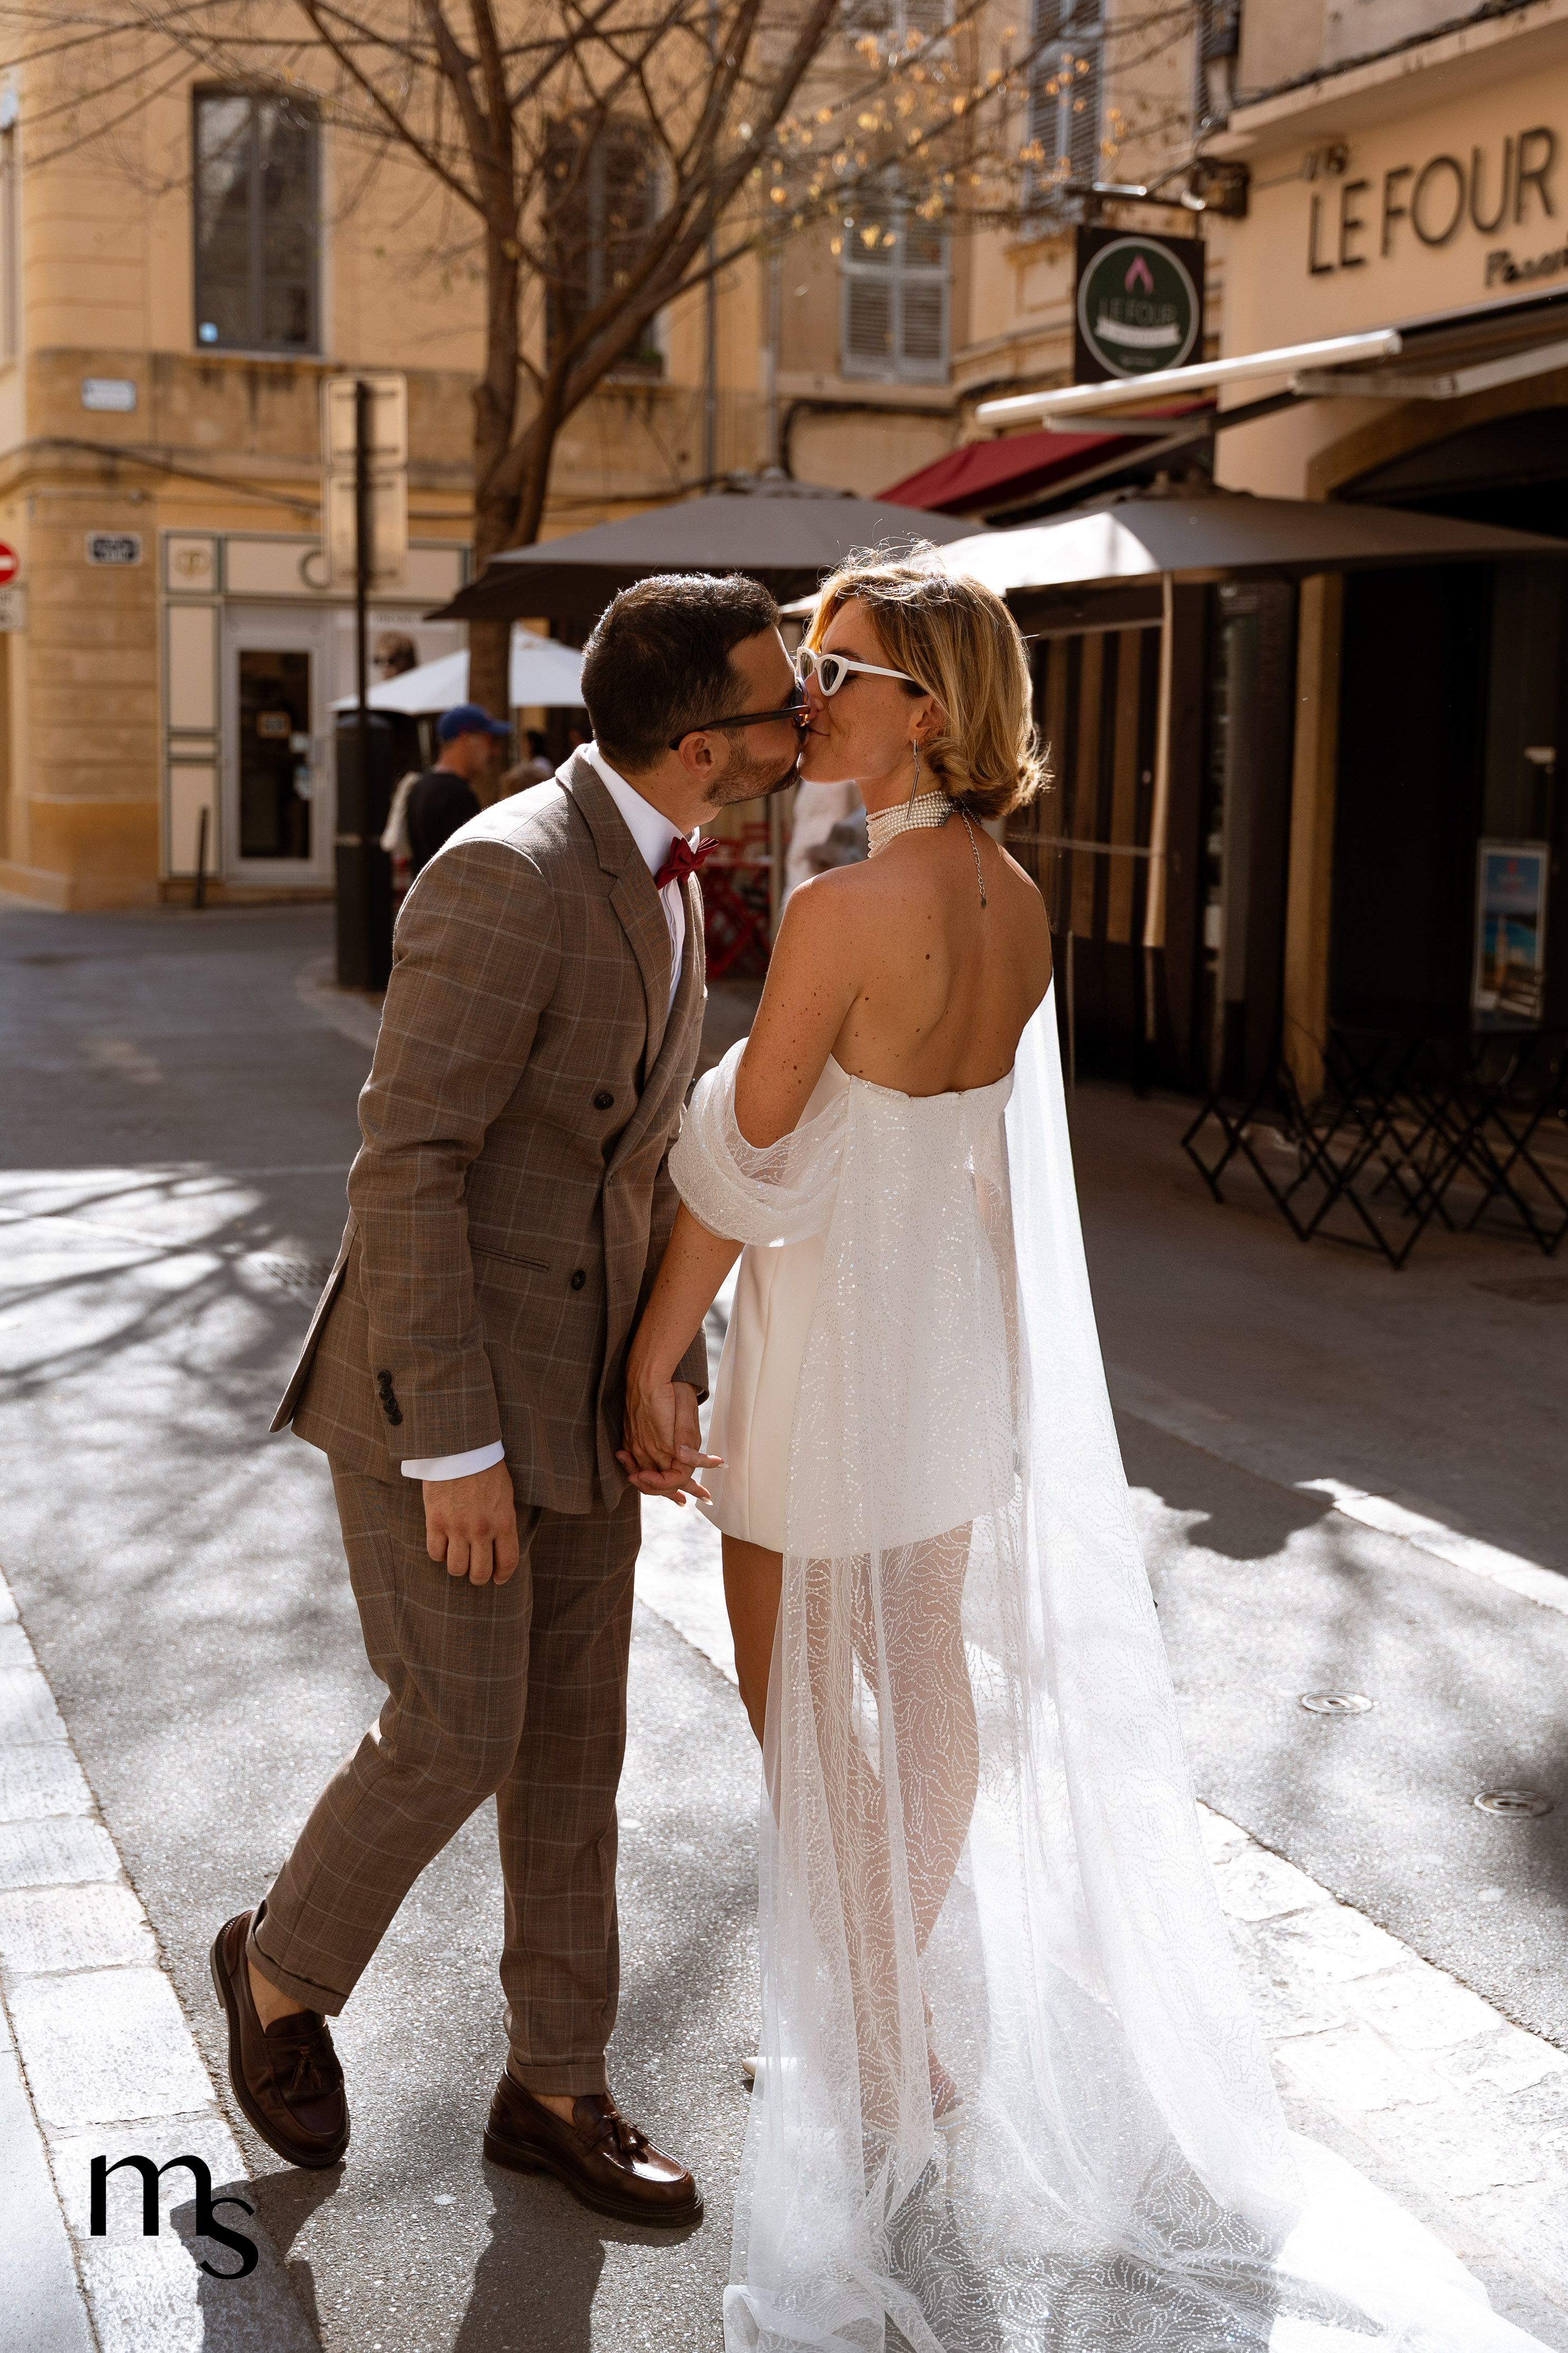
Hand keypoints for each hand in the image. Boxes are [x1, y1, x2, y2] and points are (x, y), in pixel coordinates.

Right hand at [422, 1461, 519, 1586]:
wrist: (461, 1449)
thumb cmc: (487, 1470)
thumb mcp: (505, 1496)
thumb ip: (503, 1523)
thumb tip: (500, 1546)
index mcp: (503, 1522)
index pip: (507, 1562)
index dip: (503, 1576)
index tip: (498, 1579)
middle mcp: (481, 1530)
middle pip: (480, 1572)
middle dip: (479, 1578)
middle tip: (476, 1574)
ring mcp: (457, 1527)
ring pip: (456, 1568)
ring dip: (458, 1568)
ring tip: (458, 1560)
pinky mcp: (436, 1521)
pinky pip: (435, 1552)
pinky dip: (439, 1554)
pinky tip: (443, 1546)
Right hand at [619, 1378, 720, 1508]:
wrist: (645, 1372)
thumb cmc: (670, 1388)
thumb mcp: (686, 1410)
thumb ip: (686, 1438)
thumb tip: (688, 1462)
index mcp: (665, 1445)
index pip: (677, 1478)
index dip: (691, 1486)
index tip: (705, 1493)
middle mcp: (647, 1449)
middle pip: (662, 1482)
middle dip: (678, 1493)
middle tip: (694, 1501)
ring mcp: (636, 1444)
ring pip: (647, 1475)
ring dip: (662, 1487)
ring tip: (676, 1497)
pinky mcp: (629, 1436)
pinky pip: (635, 1463)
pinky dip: (644, 1473)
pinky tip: (648, 1477)